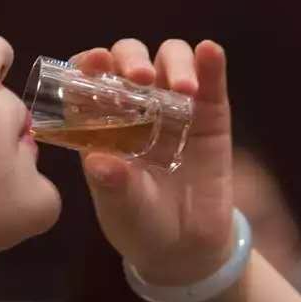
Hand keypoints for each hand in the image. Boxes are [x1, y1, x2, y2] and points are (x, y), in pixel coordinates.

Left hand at [71, 39, 234, 286]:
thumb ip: (113, 187)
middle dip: (132, 58)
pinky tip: (211, 53)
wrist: (186, 248)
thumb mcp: (122, 210)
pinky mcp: (211, 114)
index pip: (90, 79)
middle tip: (140, 78)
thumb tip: (98, 162)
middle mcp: (137, 105)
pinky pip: (211, 80)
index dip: (88, 63)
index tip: (93, 62)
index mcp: (103, 122)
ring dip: (174, 62)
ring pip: (170, 59)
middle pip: (130, 58)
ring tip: (182, 89)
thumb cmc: (140, 225)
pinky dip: (210, 61)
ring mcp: (175, 106)